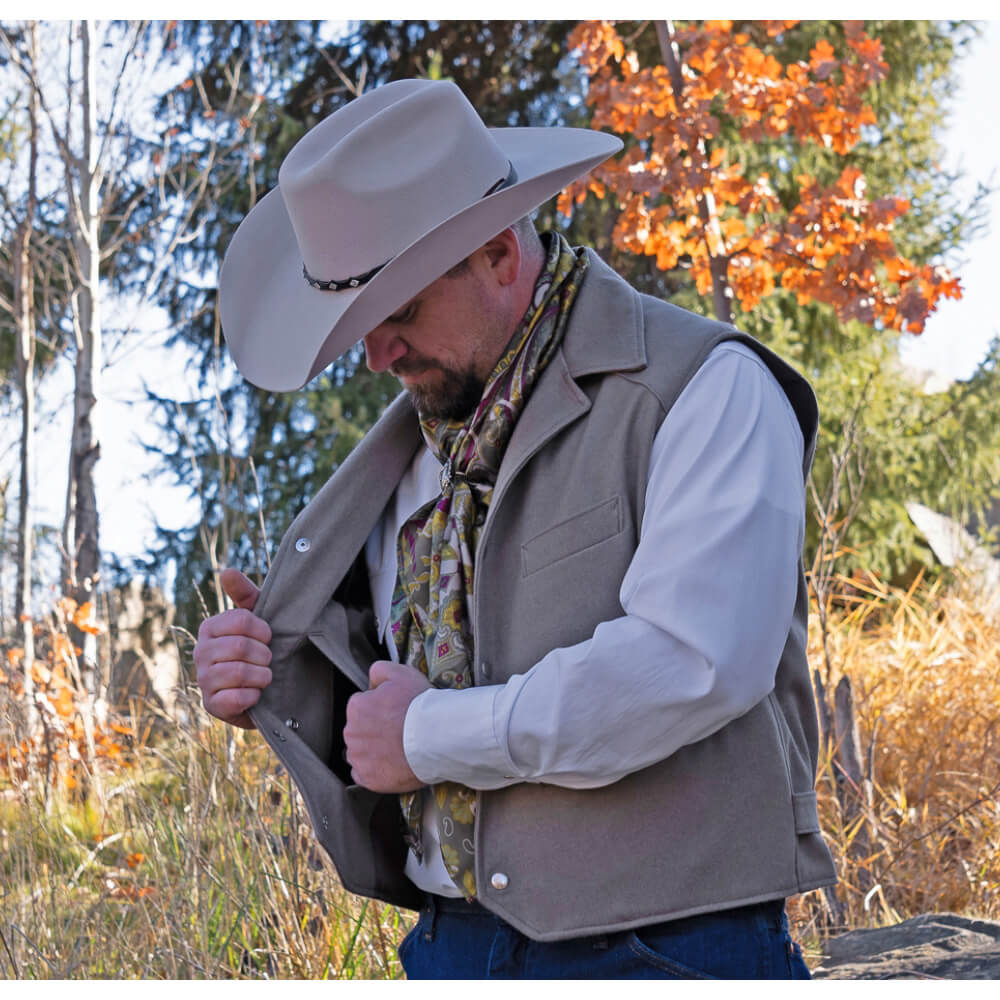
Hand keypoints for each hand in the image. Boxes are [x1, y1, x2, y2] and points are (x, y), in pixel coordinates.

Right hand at [194, 568, 270, 728]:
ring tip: (264, 676)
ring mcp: (203, 680)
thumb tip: (226, 571)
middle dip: (264, 655)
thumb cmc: (260, 648)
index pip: (242, 620)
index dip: (264, 630)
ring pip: (240, 672)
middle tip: (268, 660)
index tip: (269, 637)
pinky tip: (256, 694)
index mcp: (210, 628)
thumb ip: (245, 594)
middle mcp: (200, 652)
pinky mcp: (211, 705)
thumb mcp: (258, 619)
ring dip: (262, 675)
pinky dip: (255, 695)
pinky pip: (237, 698)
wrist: (265, 690)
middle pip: (241, 646)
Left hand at [343, 661, 430, 792]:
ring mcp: (359, 758)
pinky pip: (363, 774)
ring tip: (397, 747)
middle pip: (359, 729)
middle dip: (374, 729)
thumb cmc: (420, 705)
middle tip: (398, 729)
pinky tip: (391, 763)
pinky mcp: (368, 778)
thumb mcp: (401, 673)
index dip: (380, 707)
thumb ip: (378, 670)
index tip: (394, 712)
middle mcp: (351, 733)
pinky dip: (374, 770)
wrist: (437, 738)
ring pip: (359, 751)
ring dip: (372, 749)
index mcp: (356, 707)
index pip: (361, 705)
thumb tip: (371, 681)